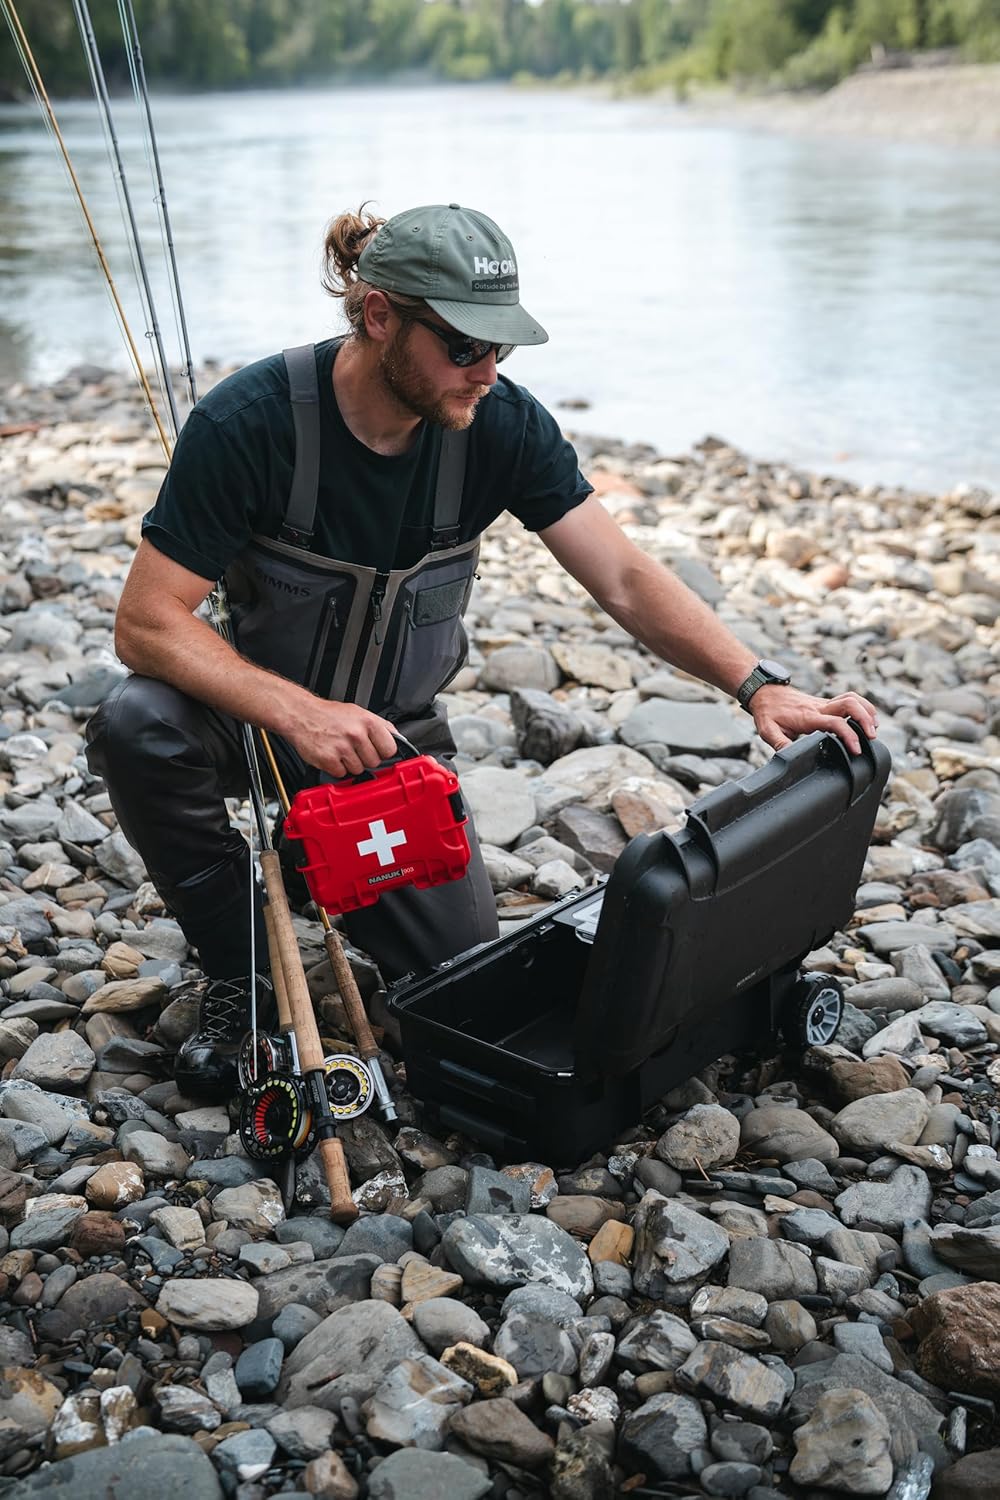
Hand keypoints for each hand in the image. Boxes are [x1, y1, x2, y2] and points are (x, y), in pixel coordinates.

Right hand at [286, 698, 398, 778]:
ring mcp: (342, 748)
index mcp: (367, 722)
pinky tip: (331, 755)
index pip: (390, 749)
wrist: (301, 715)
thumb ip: (379, 726)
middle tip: (353, 748)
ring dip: (350, 764)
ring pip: (358, 770)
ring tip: (340, 749)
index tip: (377, 750)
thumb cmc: (328, 714)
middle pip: (374, 762)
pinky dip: (336, 768)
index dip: (383, 752)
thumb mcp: (358, 712)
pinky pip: (342, 774)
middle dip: (365, 758)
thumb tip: (396, 738)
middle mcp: (356, 734)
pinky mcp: (328, 760)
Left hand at [749, 686, 878, 755]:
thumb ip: (780, 744)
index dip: (849, 735)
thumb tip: (791, 757)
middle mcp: (819, 707)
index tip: (856, 749)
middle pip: (850, 704)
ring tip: (873, 728)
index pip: (835, 722)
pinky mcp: (826, 702)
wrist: (766, 693)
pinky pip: (849, 699)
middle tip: (872, 737)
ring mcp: (824, 703)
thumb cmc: (768, 713)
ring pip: (852, 698)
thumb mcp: (768, 731)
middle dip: (865, 719)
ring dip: (867, 711)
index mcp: (808, 717)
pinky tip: (867, 718)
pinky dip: (862, 706)